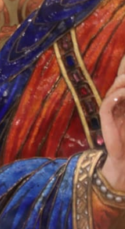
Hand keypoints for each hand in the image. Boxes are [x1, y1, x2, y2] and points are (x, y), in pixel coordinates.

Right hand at [100, 53, 124, 191]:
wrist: (124, 159)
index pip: (123, 83)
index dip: (124, 69)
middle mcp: (117, 104)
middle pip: (118, 82)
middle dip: (124, 73)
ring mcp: (110, 111)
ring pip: (113, 91)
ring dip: (122, 84)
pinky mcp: (105, 120)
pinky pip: (107, 105)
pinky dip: (115, 97)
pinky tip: (122, 93)